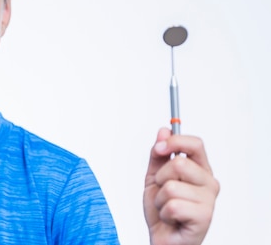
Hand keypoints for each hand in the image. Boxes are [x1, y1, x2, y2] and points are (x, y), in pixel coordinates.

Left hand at [143, 128, 219, 244]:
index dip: (175, 141)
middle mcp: (209, 183)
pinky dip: (164, 213)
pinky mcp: (204, 217)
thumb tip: (163, 131)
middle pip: (179, 163)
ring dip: (160, 199)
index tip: (159, 147)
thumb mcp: (154, 177)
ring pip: (171, 186)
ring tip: (166, 207)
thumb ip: (158, 155)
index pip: (196, 144)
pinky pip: (173, 206)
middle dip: (160, 177)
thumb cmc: (162, 208)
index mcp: (200, 170)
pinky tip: (171, 218)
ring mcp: (209, 200)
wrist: (162, 237)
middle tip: (163, 190)